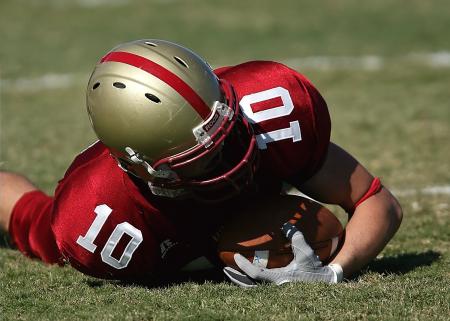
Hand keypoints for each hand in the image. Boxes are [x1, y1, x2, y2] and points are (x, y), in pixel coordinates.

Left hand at [223, 223, 342, 286]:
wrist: (324, 283)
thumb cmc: (314, 269)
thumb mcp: (306, 253)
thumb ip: (296, 238)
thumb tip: (286, 225)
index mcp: (279, 280)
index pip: (256, 274)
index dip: (244, 266)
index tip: (236, 257)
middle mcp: (275, 288)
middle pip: (249, 286)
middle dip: (236, 278)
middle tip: (225, 268)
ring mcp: (275, 292)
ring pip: (252, 289)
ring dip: (241, 281)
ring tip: (231, 272)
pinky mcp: (277, 292)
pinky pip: (258, 288)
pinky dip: (249, 283)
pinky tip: (245, 277)